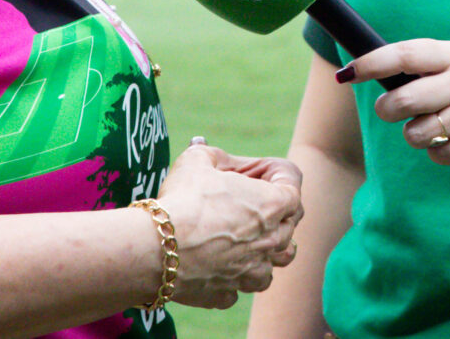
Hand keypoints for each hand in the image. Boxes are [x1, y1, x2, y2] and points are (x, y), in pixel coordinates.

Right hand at [155, 143, 303, 309]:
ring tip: (244, 239)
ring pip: (273, 263)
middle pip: (289, 222)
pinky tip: (215, 264)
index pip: (292, 180)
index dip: (271, 169)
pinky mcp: (226, 293)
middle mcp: (270, 241)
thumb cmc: (183, 200)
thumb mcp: (198, 159)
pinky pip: (238, 287)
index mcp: (273, 205)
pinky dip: (231, 277)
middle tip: (243, 198)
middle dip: (271, 207)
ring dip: (263, 250)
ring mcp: (250, 271)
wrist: (157, 249)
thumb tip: (213, 157)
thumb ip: (215, 156)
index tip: (249, 169)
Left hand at [344, 40, 449, 168]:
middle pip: (404, 100)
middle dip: (388, 109)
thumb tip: (375, 71)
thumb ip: (427, 66)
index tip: (349, 72)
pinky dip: (437, 152)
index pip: (405, 55)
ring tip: (430, 127)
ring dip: (414, 134)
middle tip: (392, 109)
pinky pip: (438, 155)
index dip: (372, 63)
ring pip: (416, 133)